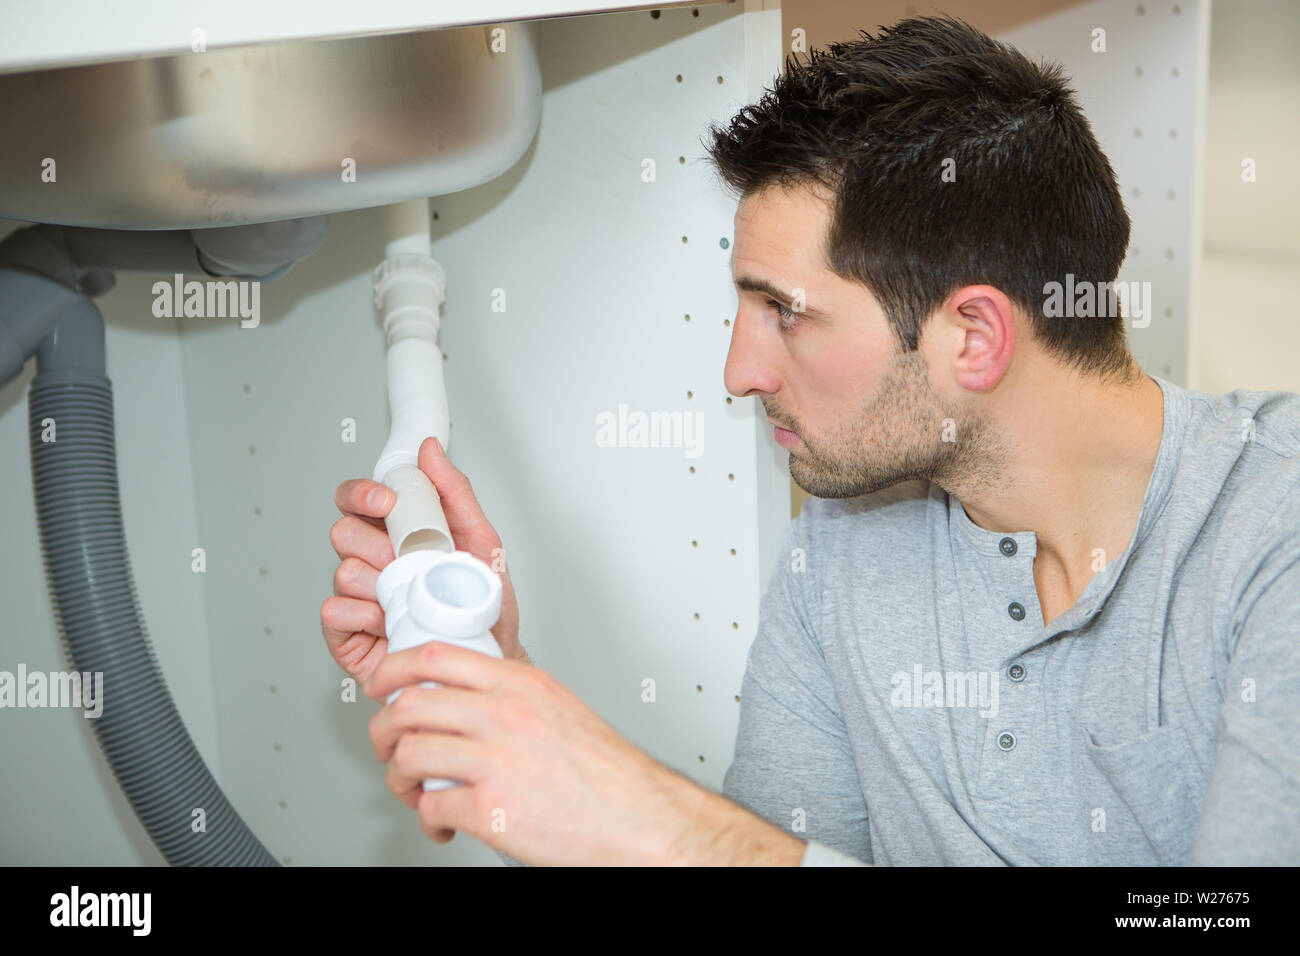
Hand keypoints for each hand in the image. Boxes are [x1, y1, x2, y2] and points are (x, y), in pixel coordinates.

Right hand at [320, 435, 526, 698]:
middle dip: (378, 543)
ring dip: (380, 584)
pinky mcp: (348, 635)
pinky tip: (392, 622)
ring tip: (412, 598)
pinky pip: (334, 612)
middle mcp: (372, 563)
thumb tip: (430, 451)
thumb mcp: (483, 541)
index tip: (386, 501)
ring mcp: (358, 598)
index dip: (362, 493)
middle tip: (409, 560)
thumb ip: (455, 492)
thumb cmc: (482, 606)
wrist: (490, 658)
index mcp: (397, 535)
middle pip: (343, 532)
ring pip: (343, 572)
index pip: (358, 501)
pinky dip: (364, 616)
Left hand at [366, 640, 756, 863]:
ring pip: (408, 755)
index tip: (381, 685)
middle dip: (383, 730)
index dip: (392, 669)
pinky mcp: (492, 810)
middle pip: (409, 705)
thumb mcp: (556, 707)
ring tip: (413, 789)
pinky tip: (443, 822)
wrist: (638, 819)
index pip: (433, 657)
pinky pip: (431, 807)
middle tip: (388, 745)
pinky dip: (428, 819)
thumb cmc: (604, 771)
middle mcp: (505, 715)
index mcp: (520, 684)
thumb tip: (458, 693)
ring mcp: (496, 761)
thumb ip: (509, 694)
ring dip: (398, 778)